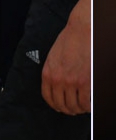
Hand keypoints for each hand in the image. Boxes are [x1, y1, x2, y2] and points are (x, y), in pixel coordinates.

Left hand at [41, 0, 90, 114]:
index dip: (56, 105)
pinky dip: (88, 106)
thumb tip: (57, 88)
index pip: (48, 98)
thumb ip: (54, 73)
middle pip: (62, 105)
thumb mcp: (53, 57)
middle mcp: (58, 80)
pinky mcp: (85, 82)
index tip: (61, 106)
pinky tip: (90, 103)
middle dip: (69, 109)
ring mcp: (71, 82)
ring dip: (80, 109)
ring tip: (83, 105)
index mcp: (48, 73)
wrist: (81, 30)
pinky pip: (86, 103)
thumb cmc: (69, 41)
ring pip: (75, 106)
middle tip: (75, 108)